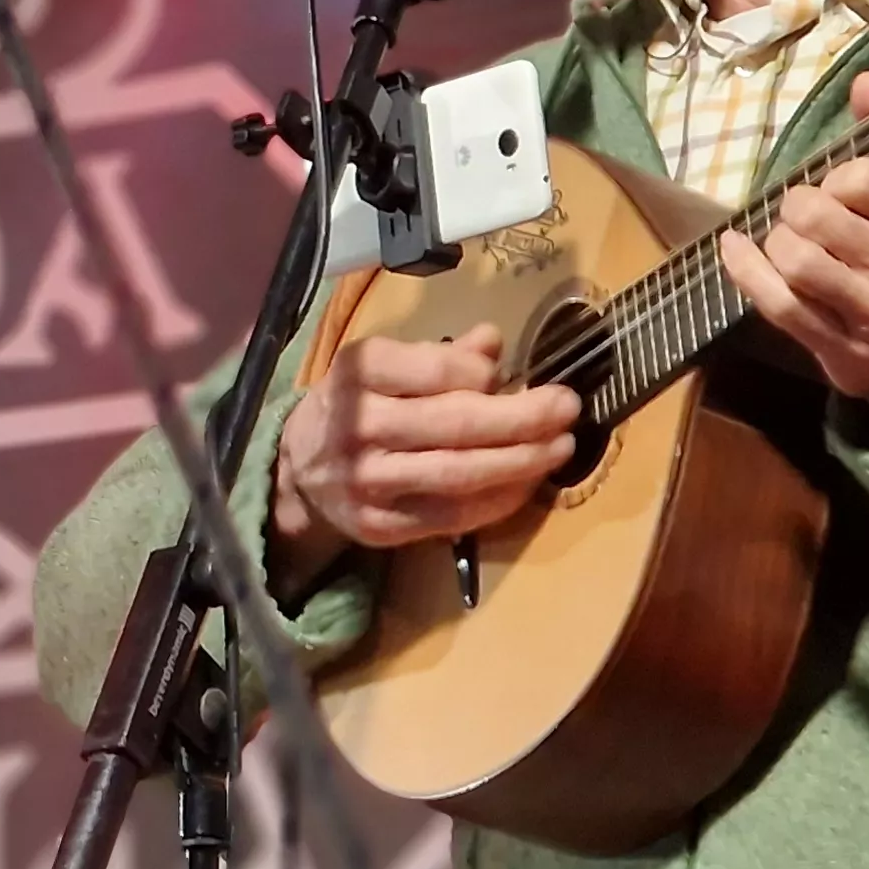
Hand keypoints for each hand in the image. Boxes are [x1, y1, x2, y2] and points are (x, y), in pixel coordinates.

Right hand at [273, 323, 581, 551]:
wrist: (299, 471)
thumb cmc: (355, 405)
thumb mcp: (382, 366)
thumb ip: (438, 356)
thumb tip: (492, 341)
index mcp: (359, 373)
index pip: (434, 371)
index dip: (483, 375)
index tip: (513, 376)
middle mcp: (358, 426)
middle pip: (455, 424)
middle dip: (523, 418)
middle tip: (569, 408)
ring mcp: (368, 481)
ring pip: (459, 474)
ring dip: (521, 462)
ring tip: (560, 447)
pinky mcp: (380, 526)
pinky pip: (452, 517)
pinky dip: (498, 501)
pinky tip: (526, 483)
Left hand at [715, 71, 868, 415]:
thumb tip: (867, 79)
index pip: (865, 179)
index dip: (837, 176)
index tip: (839, 188)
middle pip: (819, 219)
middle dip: (796, 207)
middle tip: (802, 213)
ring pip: (796, 261)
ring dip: (776, 241)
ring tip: (786, 239)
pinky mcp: (845, 356)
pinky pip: (778, 305)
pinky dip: (745, 271)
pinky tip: (735, 250)